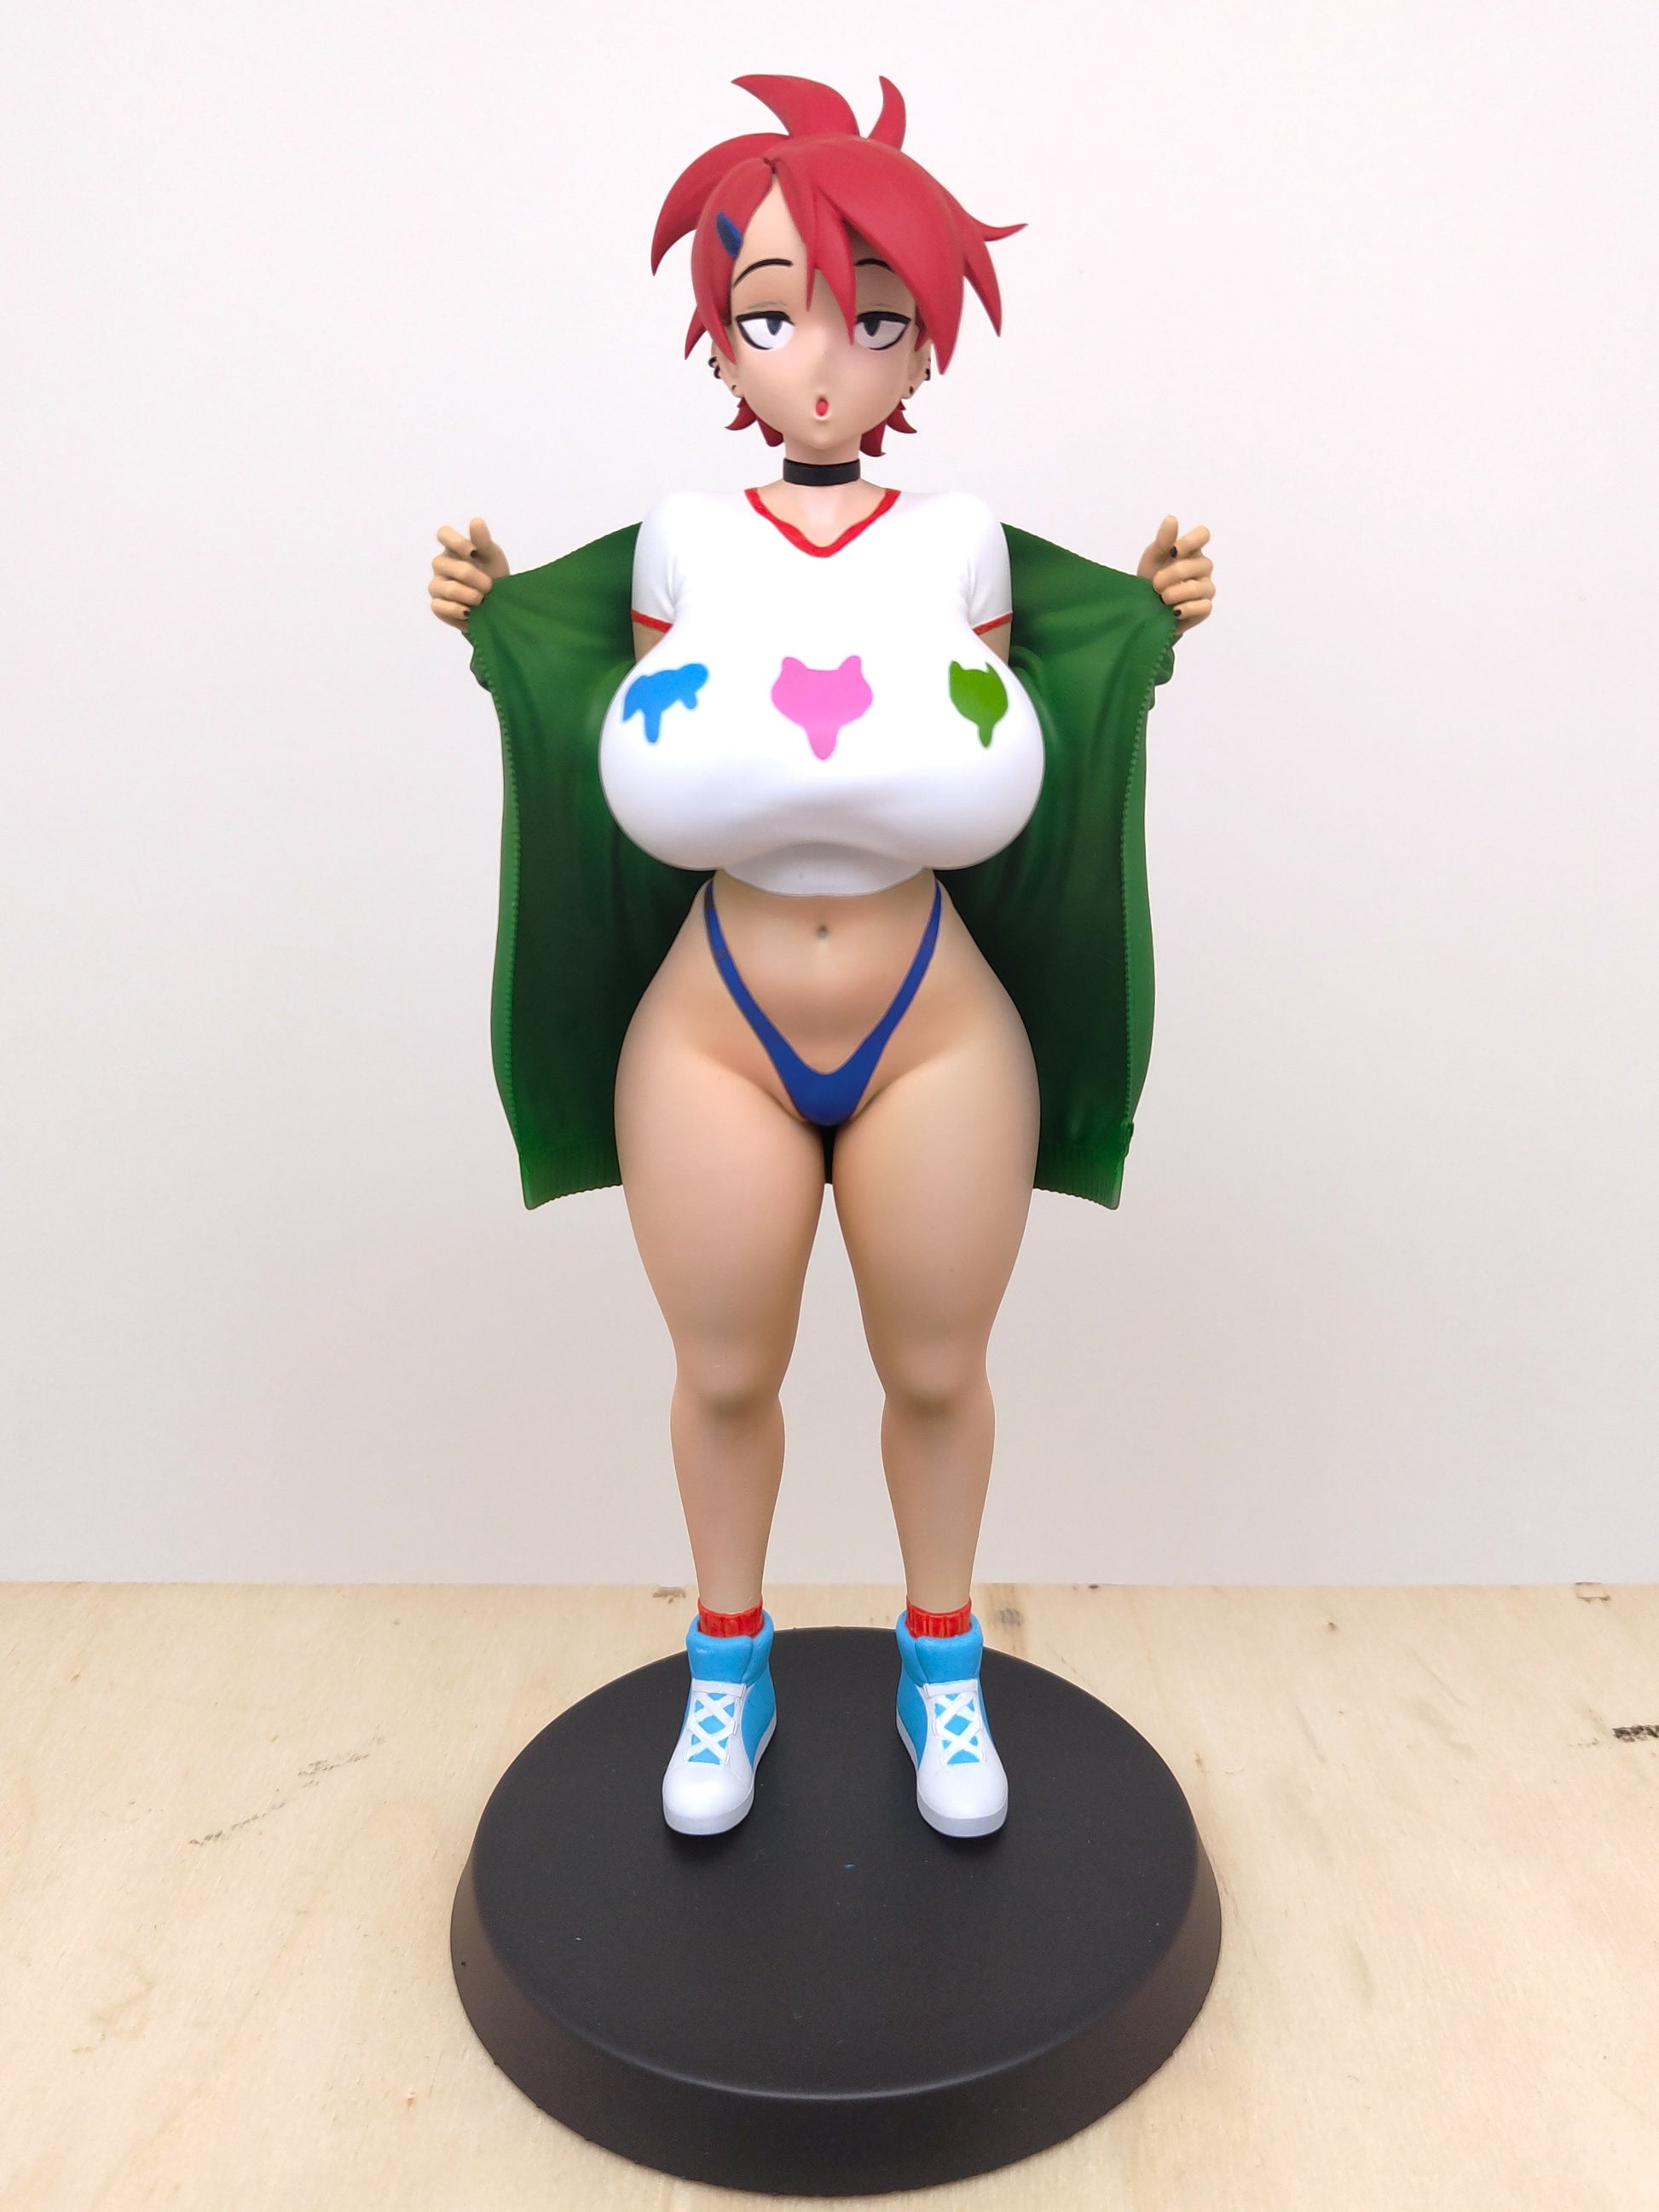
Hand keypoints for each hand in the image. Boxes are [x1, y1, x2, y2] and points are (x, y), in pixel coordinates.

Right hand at [429, 516, 509, 631]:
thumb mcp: (492, 557)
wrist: (498, 605)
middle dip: (472, 576)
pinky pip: (440, 607)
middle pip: (445, 564)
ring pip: (446, 588)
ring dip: (469, 595)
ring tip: (482, 600)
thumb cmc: (492, 574)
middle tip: (490, 586)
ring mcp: (437, 585)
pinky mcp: (437, 606)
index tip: (474, 553)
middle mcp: (441, 565)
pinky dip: (459, 611)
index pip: (443, 534)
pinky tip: (471, 613)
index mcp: (453, 548)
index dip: (456, 542)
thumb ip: (483, 541)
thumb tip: (476, 521)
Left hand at [1137, 516, 1214, 634]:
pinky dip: (1187, 609)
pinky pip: (1204, 606)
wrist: (1144, 608)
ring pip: (1202, 587)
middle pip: (1201, 564)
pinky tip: (1174, 611)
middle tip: (1155, 583)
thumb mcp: (1152, 558)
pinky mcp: (1204, 608)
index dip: (1190, 541)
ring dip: (1178, 593)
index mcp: (1191, 549)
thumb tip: (1171, 519)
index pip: (1203, 534)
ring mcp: (1206, 588)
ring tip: (1162, 598)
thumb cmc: (1151, 578)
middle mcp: (1203, 567)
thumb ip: (1162, 540)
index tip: (1172, 551)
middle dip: (1174, 574)